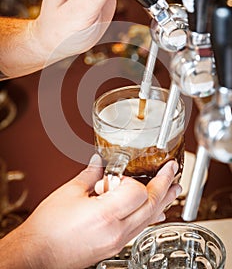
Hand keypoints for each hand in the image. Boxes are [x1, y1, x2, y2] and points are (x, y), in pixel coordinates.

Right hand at [1, 155, 180, 268]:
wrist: (38, 255)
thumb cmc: (48, 229)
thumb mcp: (69, 194)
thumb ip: (90, 175)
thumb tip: (99, 162)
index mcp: (105, 214)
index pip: (138, 192)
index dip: (136, 178)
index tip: (131, 170)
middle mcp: (117, 231)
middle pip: (151, 206)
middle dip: (165, 186)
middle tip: (172, 172)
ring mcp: (118, 241)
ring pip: (150, 220)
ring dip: (163, 201)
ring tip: (173, 189)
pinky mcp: (115, 247)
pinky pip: (140, 229)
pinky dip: (150, 216)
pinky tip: (156, 212)